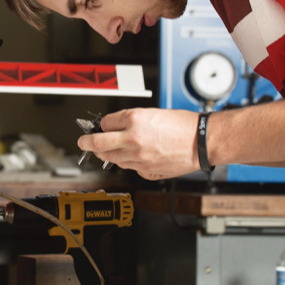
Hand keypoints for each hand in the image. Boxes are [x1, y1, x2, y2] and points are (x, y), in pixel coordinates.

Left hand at [77, 108, 199, 179]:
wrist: (202, 142)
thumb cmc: (183, 125)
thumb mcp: (153, 113)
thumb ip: (131, 121)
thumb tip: (115, 126)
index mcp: (134, 119)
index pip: (105, 123)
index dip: (102, 124)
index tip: (100, 126)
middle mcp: (133, 139)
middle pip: (99, 143)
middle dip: (87, 142)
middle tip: (83, 142)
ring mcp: (138, 157)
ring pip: (112, 158)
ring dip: (107, 154)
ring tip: (107, 150)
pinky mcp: (145, 170)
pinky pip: (128, 167)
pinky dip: (126, 162)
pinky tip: (131, 157)